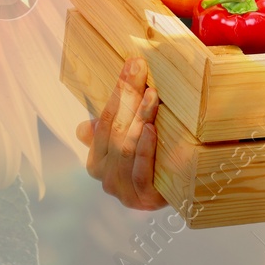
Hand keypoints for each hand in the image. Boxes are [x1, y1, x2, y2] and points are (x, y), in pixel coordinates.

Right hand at [74, 54, 169, 209]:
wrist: (180, 194)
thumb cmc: (152, 160)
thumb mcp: (128, 142)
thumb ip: (109, 131)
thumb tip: (84, 129)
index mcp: (96, 160)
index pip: (105, 119)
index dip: (118, 91)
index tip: (132, 64)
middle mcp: (105, 176)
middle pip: (115, 129)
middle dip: (128, 97)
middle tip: (140, 70)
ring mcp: (123, 190)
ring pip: (126, 148)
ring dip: (139, 118)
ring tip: (151, 95)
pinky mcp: (144, 199)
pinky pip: (140, 171)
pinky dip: (145, 149)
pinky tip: (151, 129)